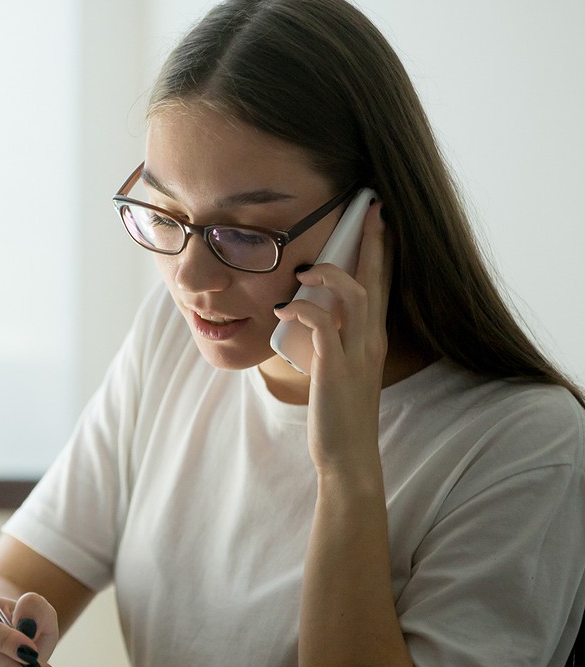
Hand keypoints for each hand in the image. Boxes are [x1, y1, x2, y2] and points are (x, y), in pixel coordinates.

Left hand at [275, 202, 390, 480]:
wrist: (347, 456)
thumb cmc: (338, 413)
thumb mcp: (337, 368)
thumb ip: (330, 340)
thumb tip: (308, 316)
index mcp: (372, 339)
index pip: (382, 286)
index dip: (381, 252)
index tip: (379, 221)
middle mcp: (370, 341)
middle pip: (376, 281)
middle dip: (372, 244)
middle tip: (369, 210)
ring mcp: (356, 354)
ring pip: (356, 297)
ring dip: (330, 275)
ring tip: (305, 271)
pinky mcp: (335, 368)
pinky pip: (322, 327)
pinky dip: (303, 312)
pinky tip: (285, 311)